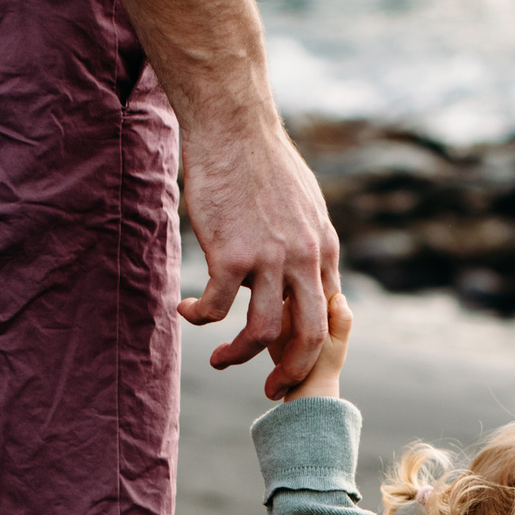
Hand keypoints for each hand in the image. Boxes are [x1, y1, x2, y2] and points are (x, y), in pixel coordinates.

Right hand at [177, 123, 341, 399]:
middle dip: (292, 371)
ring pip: (263, 331)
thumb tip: (298, 274)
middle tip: (273, 389)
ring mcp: (270, 258)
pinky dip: (201, 318)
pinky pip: (218, 308)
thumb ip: (305, 243)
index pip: (327, 312)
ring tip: (218, 361)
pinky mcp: (231, 254)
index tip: (287, 358)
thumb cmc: (260, 160)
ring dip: (239, 355)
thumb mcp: (303, 203)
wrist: (233, 125)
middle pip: (309, 334)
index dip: (309, 344)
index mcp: (323, 247)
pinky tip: (187, 311)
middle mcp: (304, 257)